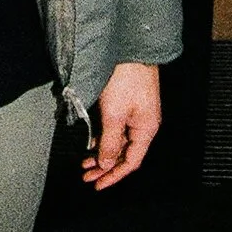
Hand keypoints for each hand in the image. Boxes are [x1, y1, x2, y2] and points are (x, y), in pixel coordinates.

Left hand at [81, 61, 159, 189]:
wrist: (129, 47)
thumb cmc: (124, 78)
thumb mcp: (114, 114)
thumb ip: (110, 142)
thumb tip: (106, 164)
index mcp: (146, 129)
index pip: (131, 162)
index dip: (114, 176)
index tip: (97, 185)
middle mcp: (144, 123)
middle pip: (125, 154)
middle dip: (105, 167)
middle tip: (86, 176)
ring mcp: (137, 113)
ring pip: (120, 142)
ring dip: (103, 153)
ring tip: (85, 162)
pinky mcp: (129, 103)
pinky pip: (118, 129)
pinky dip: (105, 138)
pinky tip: (92, 143)